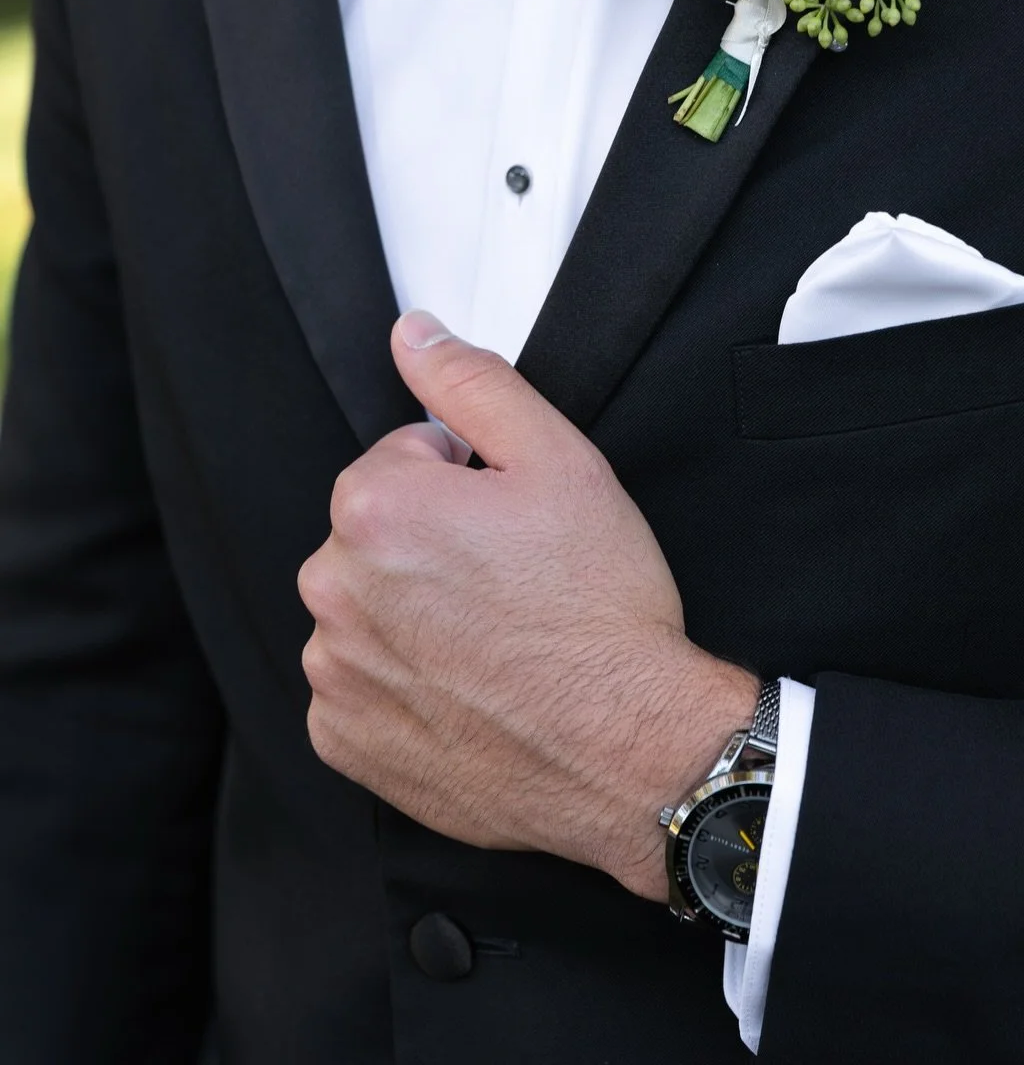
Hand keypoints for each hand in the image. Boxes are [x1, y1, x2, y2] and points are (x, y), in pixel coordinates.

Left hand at [298, 313, 758, 899]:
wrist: (629, 748)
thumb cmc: (600, 608)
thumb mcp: (560, 460)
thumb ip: (473, 384)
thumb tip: (413, 335)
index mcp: (376, 509)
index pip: (403, 460)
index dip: (469, 484)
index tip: (515, 525)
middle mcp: (334, 590)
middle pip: (377, 534)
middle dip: (434, 544)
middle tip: (514, 580)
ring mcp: (335, 674)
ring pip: (367, 610)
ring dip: (415, 614)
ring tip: (497, 640)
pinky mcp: (344, 742)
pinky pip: (359, 689)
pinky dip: (403, 686)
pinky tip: (470, 689)